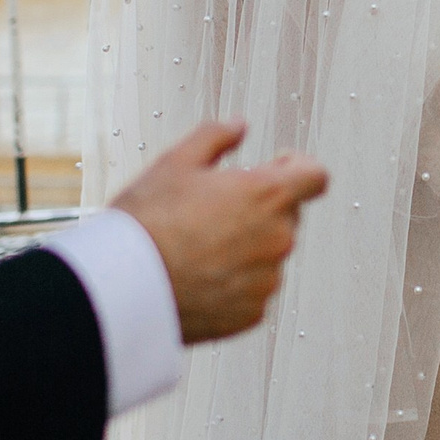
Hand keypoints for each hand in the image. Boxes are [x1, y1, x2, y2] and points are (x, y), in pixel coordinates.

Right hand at [110, 120, 329, 343]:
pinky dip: (234, 283)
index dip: (297, 167)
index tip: (275, 168)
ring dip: (247, 247)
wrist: (123, 288)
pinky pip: (253, 290)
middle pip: (288, 214)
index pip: (315, 176)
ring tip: (199, 247)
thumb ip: (216, 135)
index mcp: (268, 195)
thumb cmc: (147, 222)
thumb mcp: (176, 161)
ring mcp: (267, 280)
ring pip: (269, 254)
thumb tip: (238, 126)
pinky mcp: (252, 313)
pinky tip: (199, 276)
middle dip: (262, 207)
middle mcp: (278, 238)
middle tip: (215, 209)